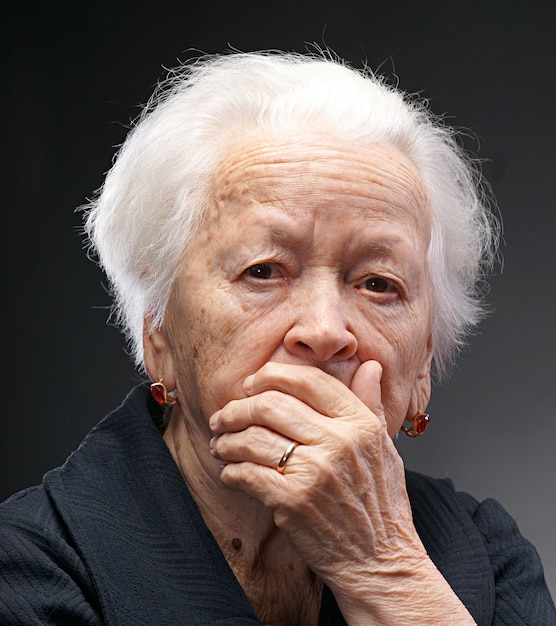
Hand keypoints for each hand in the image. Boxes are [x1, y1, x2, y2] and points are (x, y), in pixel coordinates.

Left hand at [209, 360, 422, 580]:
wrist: (381, 562)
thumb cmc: (381, 505)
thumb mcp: (384, 446)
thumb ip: (370, 403)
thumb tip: (370, 365)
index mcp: (360, 423)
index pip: (307, 380)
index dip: (270, 376)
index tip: (250, 386)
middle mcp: (339, 441)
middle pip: (270, 404)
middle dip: (237, 408)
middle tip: (223, 417)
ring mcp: (315, 471)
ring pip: (252, 437)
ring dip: (226, 440)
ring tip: (220, 444)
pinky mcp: (292, 502)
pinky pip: (246, 473)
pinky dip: (230, 471)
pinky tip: (230, 472)